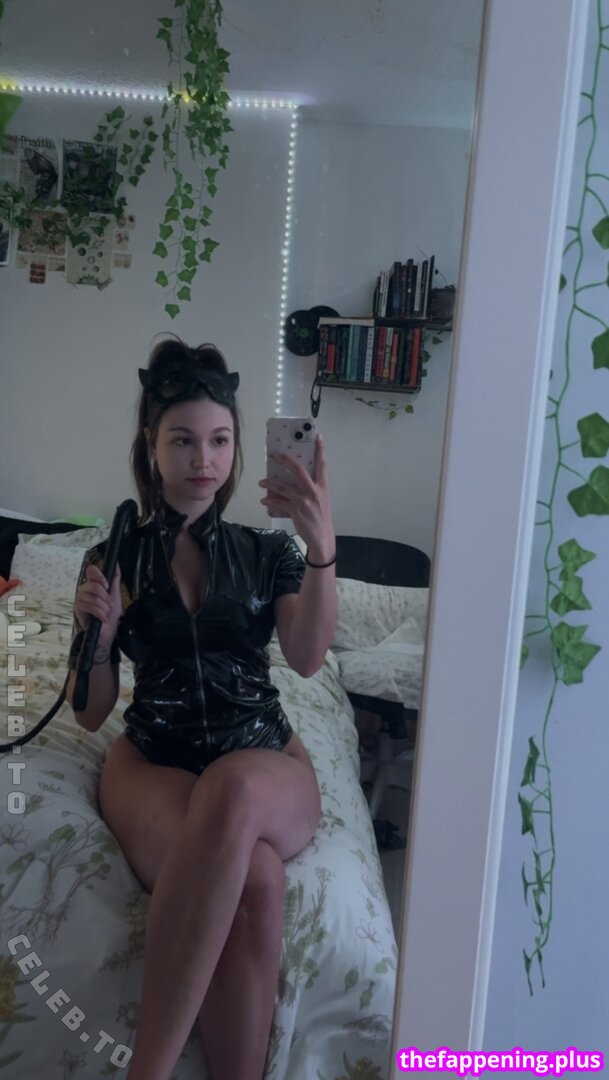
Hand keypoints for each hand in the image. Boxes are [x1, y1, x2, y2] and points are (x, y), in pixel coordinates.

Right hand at [74, 563, 121, 645]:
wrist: (107, 631)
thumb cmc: (111, 614)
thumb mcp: (116, 595)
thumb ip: (115, 579)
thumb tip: (116, 564)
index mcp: (94, 584)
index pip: (91, 570)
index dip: (99, 576)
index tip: (107, 585)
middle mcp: (85, 589)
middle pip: (93, 584)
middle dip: (105, 597)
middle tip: (110, 605)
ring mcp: (80, 598)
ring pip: (92, 597)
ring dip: (103, 607)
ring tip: (106, 613)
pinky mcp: (77, 608)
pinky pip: (89, 606)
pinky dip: (99, 613)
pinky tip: (102, 618)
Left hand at [259, 434, 334, 560]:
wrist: (323, 538)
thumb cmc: (321, 518)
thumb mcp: (321, 500)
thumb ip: (312, 489)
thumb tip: (295, 481)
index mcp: (322, 487)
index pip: (322, 464)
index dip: (320, 450)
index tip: (318, 436)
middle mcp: (314, 491)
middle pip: (298, 470)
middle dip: (285, 460)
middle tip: (274, 454)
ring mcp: (304, 501)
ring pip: (282, 487)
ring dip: (269, 484)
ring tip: (262, 482)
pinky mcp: (295, 511)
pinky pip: (278, 502)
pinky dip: (269, 501)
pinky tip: (264, 501)